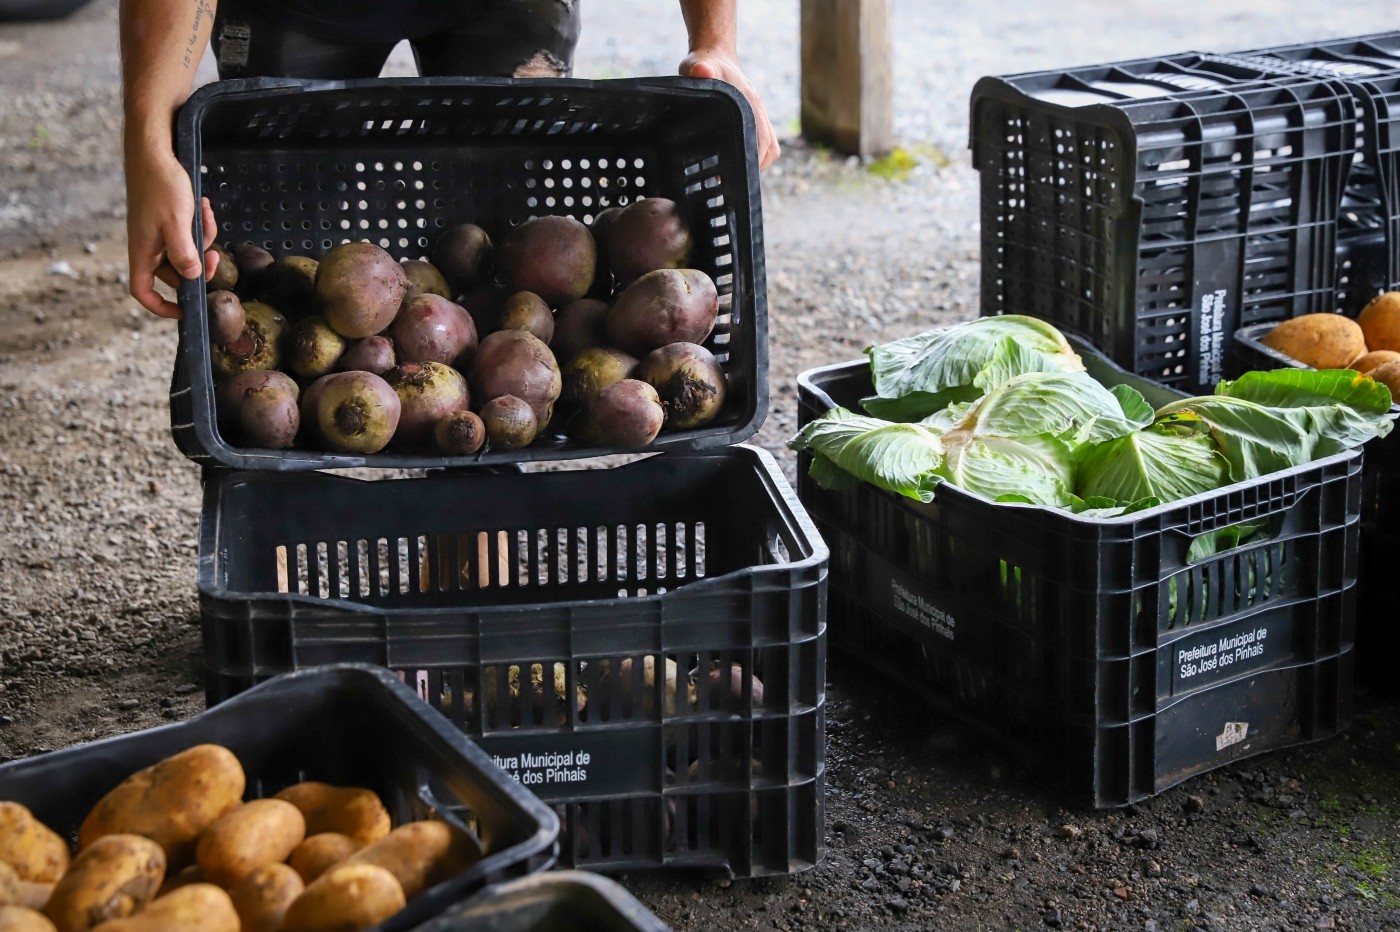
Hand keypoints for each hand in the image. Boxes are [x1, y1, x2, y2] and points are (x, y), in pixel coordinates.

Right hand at [126, 151, 219, 317]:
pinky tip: (203, 204)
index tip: (185, 310)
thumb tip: (193, 278)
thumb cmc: (160, 185)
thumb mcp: (177, 222)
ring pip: (187, 251)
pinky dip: (199, 223)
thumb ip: (184, 253)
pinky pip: (189, 233)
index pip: (143, 291)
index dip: (161, 306)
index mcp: (143, 251)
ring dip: (203, 237)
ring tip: (204, 213)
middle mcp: (148, 245)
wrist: (154, 150)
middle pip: (176, 273)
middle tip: (216, 255)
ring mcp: (158, 233)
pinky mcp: (168, 220)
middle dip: (199, 264)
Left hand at [681, 49, 779, 169]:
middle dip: (755, 167)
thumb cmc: (705, 62)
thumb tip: (700, 71)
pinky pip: (763, 143)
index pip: (762, 139)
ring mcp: (758, 116)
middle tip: (731, 179)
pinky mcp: (753, 119)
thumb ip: (699, 69)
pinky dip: (754, 155)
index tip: (737, 172)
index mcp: (750, 102)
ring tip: (735, 174)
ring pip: (769, 148)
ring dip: (757, 164)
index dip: (754, 160)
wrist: (715, 54)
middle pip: (770, 149)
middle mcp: (759, 111)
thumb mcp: (697, 65)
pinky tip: (735, 161)